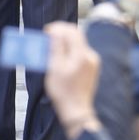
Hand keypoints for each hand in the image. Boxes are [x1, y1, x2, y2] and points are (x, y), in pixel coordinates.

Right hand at [43, 22, 100, 139]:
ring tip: (51, 50)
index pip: (71, 31)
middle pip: (76, 36)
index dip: (57, 28)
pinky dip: (69, 52)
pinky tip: (60, 59)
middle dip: (60, 34)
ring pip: (77, 44)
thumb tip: (55, 32)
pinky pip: (80, 53)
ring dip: (64, 43)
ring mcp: (93, 62)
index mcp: (81, 55)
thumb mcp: (54, 68)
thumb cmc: (63, 92)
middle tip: (47, 39)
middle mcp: (90, 56)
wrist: (76, 111)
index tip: (46, 32)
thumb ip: (56, 48)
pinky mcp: (92, 68)